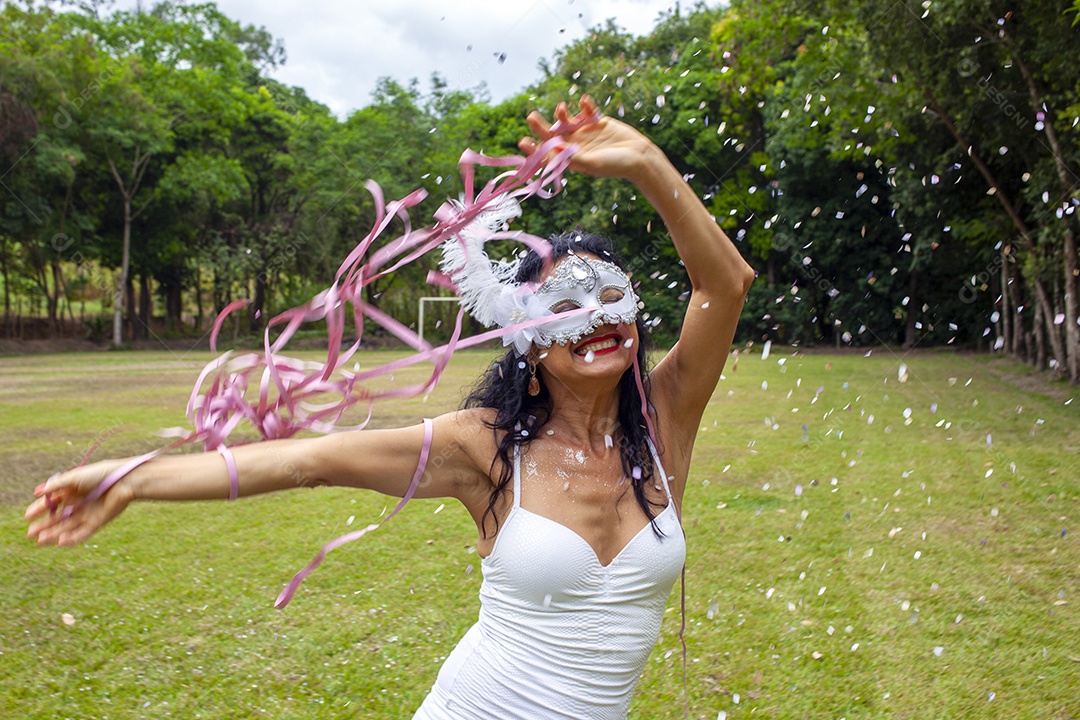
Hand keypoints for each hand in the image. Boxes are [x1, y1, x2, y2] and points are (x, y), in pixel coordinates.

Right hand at [25, 460, 134, 545]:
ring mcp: (87, 514)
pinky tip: (59, 542)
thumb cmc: (100, 475)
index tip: (27, 516)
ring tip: (39, 540)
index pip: (51, 502)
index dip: (38, 509)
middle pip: (57, 518)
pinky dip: (71, 539)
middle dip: (43, 526)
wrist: (125, 481)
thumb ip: (56, 485)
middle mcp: (78, 504)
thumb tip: (37, 492)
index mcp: (72, 491)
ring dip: (53, 534)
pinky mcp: (97, 522)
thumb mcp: (75, 477)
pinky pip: (82, 533)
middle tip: (29, 534)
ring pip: (67, 528)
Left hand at [518, 95, 658, 181]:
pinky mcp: (597, 121)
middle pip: (552, 134)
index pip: (547, 153)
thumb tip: (552, 150)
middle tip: (530, 117)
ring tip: (562, 108)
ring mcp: (585, 132)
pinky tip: (584, 101)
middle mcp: (575, 145)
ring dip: (561, 113)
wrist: (639, 157)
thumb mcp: (592, 164)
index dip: (534, 149)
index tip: (523, 142)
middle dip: (541, 126)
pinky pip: (586, 110)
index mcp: (571, 159)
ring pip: (566, 120)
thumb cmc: (615, 165)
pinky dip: (584, 104)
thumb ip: (572, 158)